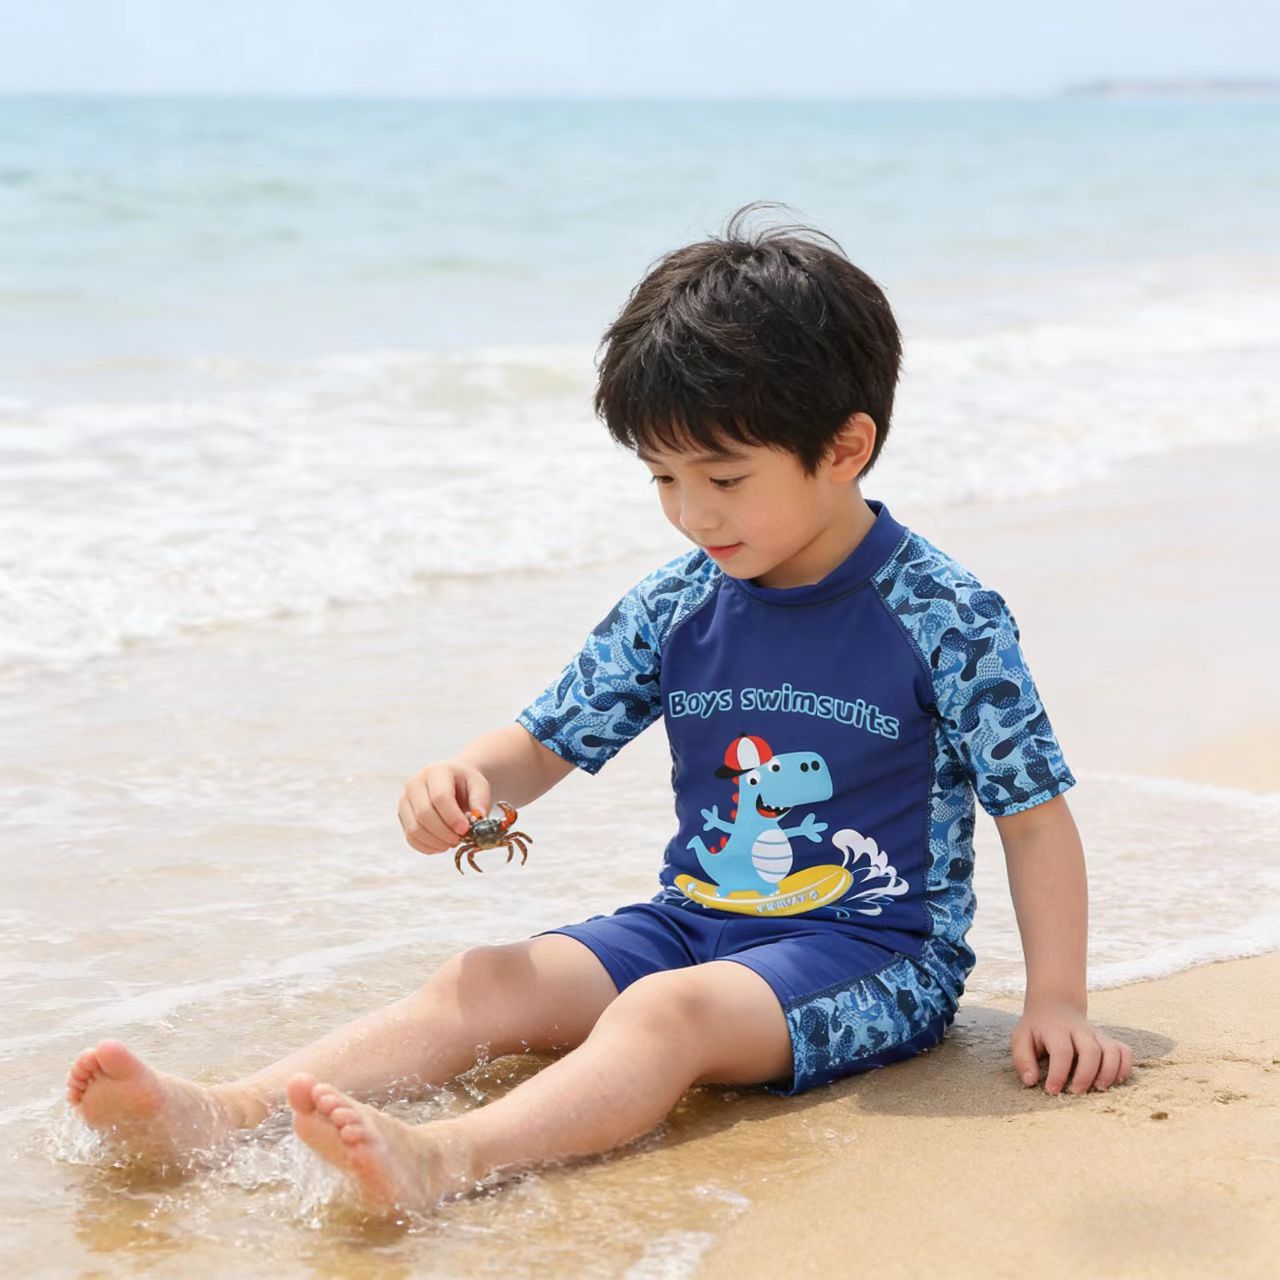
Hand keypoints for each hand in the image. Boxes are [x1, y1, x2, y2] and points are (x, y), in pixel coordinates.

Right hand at [398, 761, 491, 855]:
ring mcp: (405, 800)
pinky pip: (410, 838)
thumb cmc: (465, 785)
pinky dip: (427, 847)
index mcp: (435, 772)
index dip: (452, 817)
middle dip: (444, 833)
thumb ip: (481, 799)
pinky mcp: (402, 816)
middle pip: (423, 814)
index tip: (465, 830)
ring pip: (414, 829)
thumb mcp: (479, 785)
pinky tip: (442, 845)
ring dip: (436, 842)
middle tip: (460, 839)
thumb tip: (478, 816)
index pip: (439, 797)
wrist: (452, 783)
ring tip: (452, 842)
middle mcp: (414, 784)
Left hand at [1010, 995, 1133, 1094]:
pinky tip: (1114, 1081)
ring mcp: (1097, 1034)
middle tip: (1076, 1093)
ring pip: (1112, 1051)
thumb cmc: (1037, 1028)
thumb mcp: (1021, 1038)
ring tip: (1098, 1089)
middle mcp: (1080, 1030)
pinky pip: (1124, 1051)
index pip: (1062, 1051)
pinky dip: (1125, 1067)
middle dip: (1086, 1075)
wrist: (1055, 1005)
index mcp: (1056, 1029)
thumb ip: (1023, 1060)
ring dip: (1109, 1073)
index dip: (1058, 1073)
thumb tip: (1031, 1081)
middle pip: (1091, 1050)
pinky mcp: (1108, 1040)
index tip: (1052, 1091)